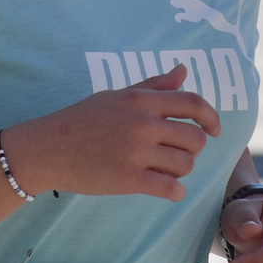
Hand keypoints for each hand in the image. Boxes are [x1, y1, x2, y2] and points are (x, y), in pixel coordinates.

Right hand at [4, 65, 220, 202]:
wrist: (48, 148)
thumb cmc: (83, 119)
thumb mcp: (118, 96)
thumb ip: (154, 86)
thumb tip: (183, 71)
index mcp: (142, 100)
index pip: (193, 104)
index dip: (211, 117)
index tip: (214, 130)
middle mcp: (143, 124)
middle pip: (195, 139)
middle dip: (193, 148)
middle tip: (178, 153)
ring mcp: (136, 152)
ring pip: (186, 164)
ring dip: (181, 170)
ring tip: (165, 169)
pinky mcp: (129, 179)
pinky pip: (171, 188)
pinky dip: (175, 191)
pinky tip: (167, 189)